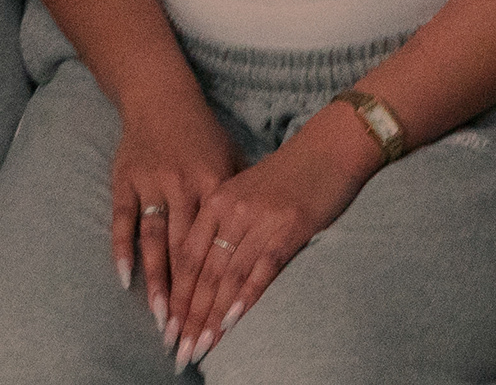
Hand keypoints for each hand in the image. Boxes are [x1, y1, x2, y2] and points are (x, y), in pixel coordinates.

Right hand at [106, 85, 237, 361]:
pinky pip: (123, 219)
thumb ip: (243, 198)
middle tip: (188, 331)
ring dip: (157, 281)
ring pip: (155, 240)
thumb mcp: (231, 158)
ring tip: (161, 317)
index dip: (218, 283)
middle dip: (187, 295)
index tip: (219, 317)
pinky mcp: (126, 179)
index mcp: (214, 184)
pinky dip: (123, 249)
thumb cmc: (202, 132)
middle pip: (185, 251)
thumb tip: (266, 236)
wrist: (160, 96)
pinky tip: (125, 280)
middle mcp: (183, 185)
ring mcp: (152, 182)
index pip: (217, 245)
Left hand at [167, 104, 378, 359]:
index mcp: (215, 199)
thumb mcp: (245, 191)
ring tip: (201, 344)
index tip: (167, 326)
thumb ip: (224, 222)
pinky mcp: (287, 228)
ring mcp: (258, 219)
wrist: (328, 148)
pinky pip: (261, 268)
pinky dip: (246, 297)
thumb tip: (209, 267)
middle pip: (202, 270)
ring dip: (212, 315)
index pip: (186, 255)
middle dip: (189, 314)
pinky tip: (233, 320)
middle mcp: (230, 209)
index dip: (175, 293)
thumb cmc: (288, 175)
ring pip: (227, 275)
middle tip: (179, 347)